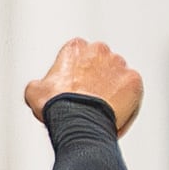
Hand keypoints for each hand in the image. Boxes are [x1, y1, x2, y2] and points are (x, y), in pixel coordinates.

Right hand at [24, 40, 143, 134]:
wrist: (77, 122)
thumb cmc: (56, 106)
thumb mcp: (34, 91)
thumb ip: (40, 83)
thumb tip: (39, 88)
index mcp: (76, 47)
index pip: (79, 57)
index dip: (76, 75)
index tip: (73, 90)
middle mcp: (100, 50)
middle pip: (101, 64)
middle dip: (97, 80)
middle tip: (88, 102)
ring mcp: (119, 64)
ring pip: (118, 77)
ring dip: (112, 90)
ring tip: (102, 113)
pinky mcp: (134, 80)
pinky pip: (132, 91)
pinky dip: (126, 102)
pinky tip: (114, 117)